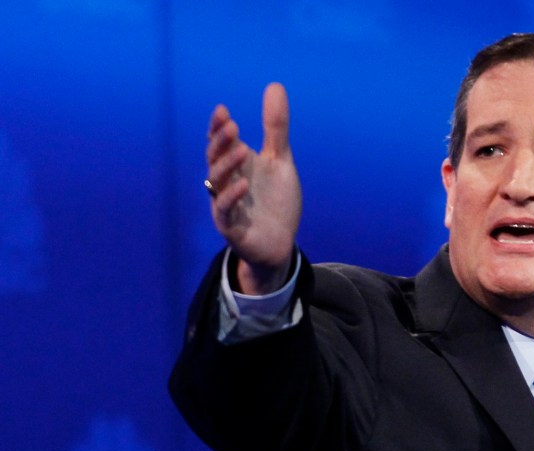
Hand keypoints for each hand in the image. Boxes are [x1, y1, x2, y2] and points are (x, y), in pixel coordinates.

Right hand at [205, 83, 301, 293]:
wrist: (280, 244)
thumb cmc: (276, 202)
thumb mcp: (280, 161)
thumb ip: (276, 128)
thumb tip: (274, 85)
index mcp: (237, 166)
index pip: (221, 143)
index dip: (218, 128)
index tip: (223, 111)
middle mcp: (227, 183)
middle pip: (215, 159)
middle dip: (220, 143)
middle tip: (231, 126)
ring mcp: (227, 206)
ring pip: (218, 183)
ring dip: (227, 166)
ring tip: (241, 150)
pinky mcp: (232, 228)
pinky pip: (225, 212)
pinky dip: (231, 198)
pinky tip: (244, 185)